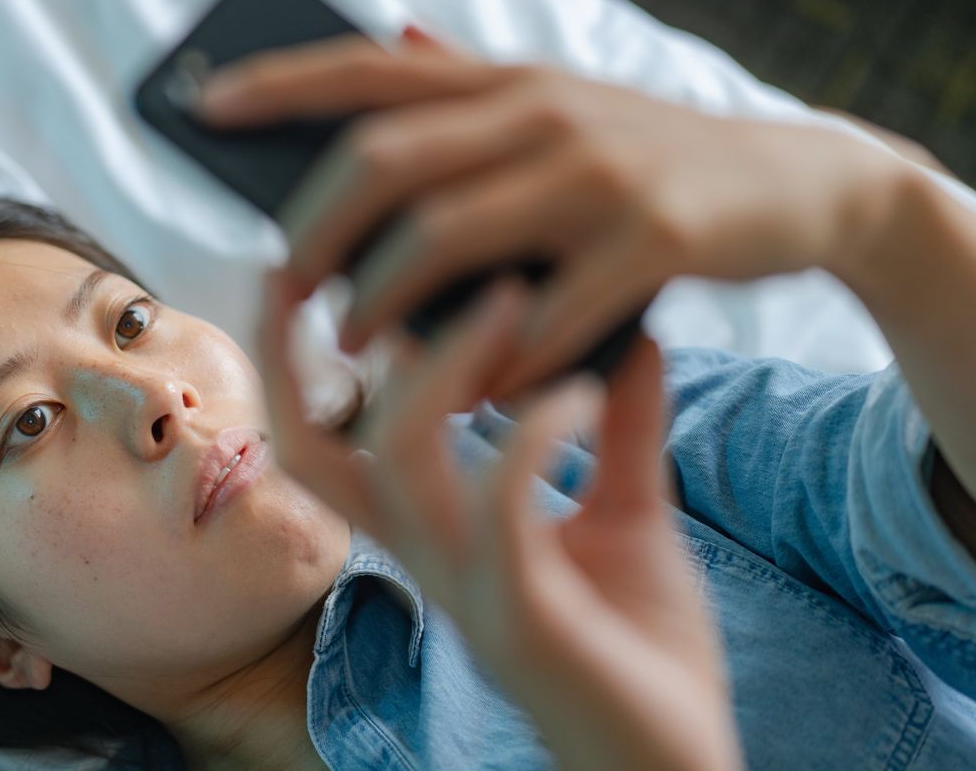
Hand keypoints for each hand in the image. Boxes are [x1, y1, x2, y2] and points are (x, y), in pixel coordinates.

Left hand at [206, 27, 899, 401]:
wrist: (810, 185)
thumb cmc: (655, 159)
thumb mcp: (564, 104)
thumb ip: (476, 83)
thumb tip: (387, 38)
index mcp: (508, 79)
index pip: (368, 67)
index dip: (280, 84)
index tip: (202, 105)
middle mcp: (542, 109)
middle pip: (384, 157)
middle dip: (315, 227)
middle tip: (284, 285)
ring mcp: (600, 171)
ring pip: (446, 234)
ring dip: (384, 301)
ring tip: (354, 347)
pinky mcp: (657, 237)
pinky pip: (545, 310)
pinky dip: (494, 360)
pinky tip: (468, 392)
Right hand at [256, 267, 742, 770]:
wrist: (684, 766)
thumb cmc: (645, 653)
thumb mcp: (632, 517)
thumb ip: (620, 429)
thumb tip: (632, 330)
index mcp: (435, 533)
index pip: (320, 439)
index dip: (291, 355)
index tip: (309, 263)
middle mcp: (428, 558)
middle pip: (309, 449)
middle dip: (295, 350)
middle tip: (339, 255)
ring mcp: (468, 588)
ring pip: (398, 460)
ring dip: (444, 366)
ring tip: (510, 298)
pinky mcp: (525, 617)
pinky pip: (499, 510)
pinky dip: (531, 435)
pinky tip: (582, 394)